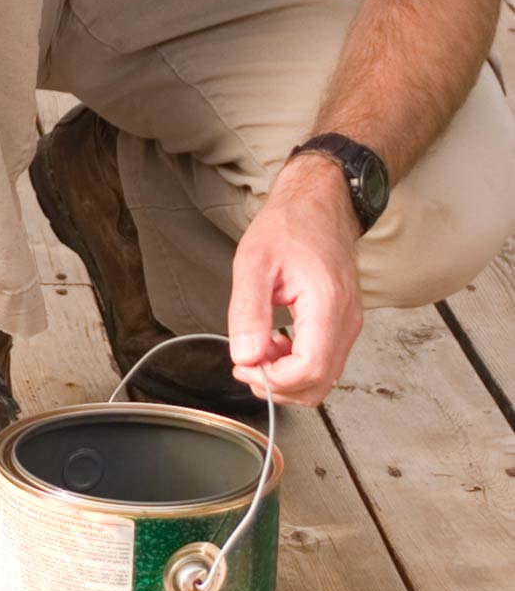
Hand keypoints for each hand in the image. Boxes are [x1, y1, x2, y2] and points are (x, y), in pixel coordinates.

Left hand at [228, 156, 363, 405]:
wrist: (318, 205)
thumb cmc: (289, 226)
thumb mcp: (253, 263)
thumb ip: (248, 312)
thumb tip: (245, 356)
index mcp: (327, 306)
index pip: (309, 371)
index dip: (272, 380)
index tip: (243, 364)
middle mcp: (346, 321)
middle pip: (318, 385)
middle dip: (277, 385)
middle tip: (245, 361)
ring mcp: (348, 324)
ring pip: (321, 379)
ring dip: (285, 377)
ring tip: (257, 349)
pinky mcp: (342, 324)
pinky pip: (322, 362)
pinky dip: (295, 365)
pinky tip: (274, 343)